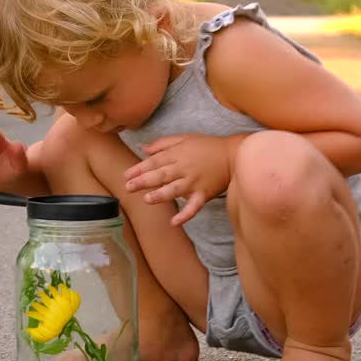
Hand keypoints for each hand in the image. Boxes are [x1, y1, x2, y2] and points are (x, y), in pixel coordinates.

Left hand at [123, 134, 237, 225]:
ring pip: (174, 189)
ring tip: (147, 200)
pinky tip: (174, 222)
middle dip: (143, 181)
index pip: (155, 161)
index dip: (139, 168)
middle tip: (128, 188)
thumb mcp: (185, 138)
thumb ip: (163, 143)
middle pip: (161, 175)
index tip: (126, 176)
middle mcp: (184, 168)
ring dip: (160, 195)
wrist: (234, 155)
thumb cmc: (208, 146)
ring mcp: (194, 182)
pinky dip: (185, 215)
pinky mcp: (204, 194)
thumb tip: (143, 149)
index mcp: (178, 154)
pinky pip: (194, 206)